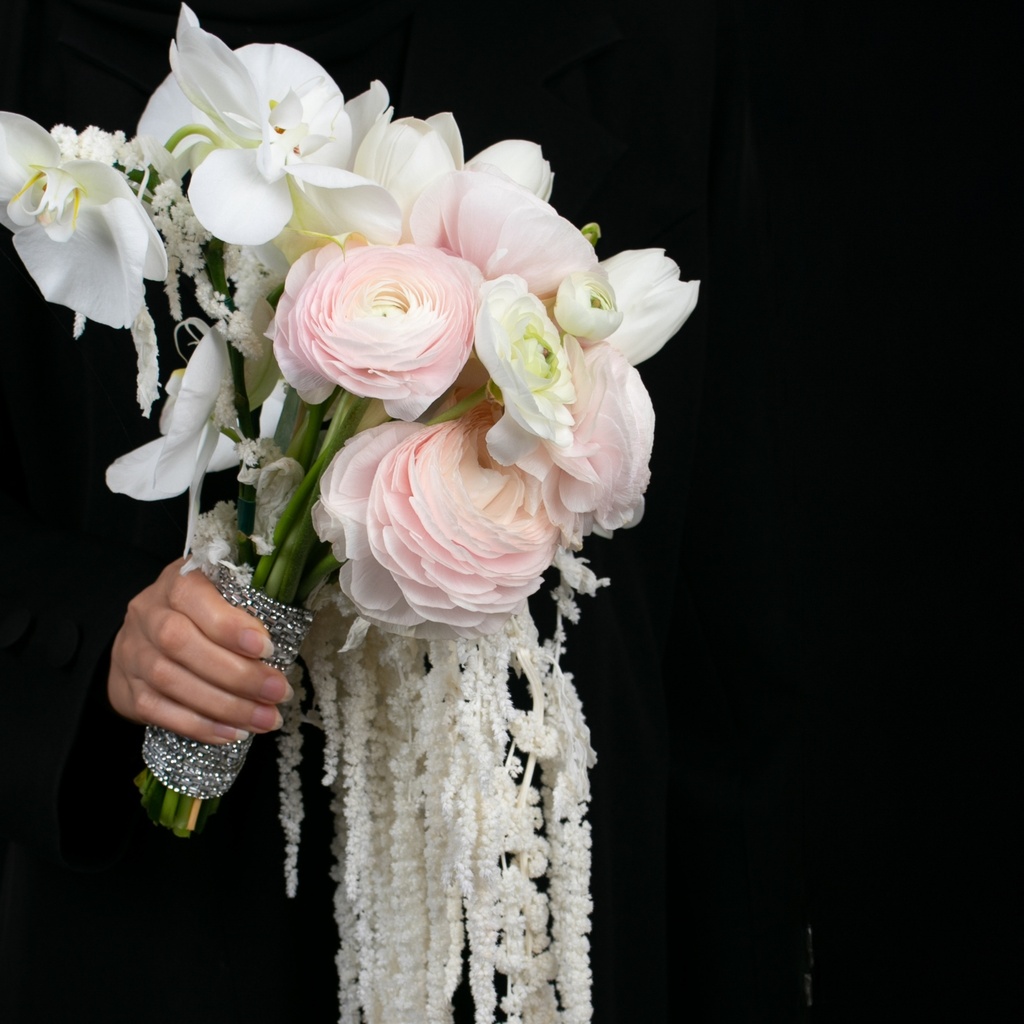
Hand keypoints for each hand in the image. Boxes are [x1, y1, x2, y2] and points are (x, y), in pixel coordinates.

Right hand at [107, 559, 292, 743]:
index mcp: (176, 583)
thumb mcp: (223, 594)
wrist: (145, 637)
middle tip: (278, 692)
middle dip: (237, 674)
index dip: (230, 626)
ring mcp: (132, 653)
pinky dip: (200, 725)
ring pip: (171, 681)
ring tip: (265, 719)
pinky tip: (233, 733)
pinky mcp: (127, 690)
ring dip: (225, 706)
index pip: (194, 598)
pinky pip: (159, 711)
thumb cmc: (200, 613)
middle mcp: (147, 615)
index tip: (268, 649)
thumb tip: (287, 638)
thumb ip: (246, 608)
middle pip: (181, 644)